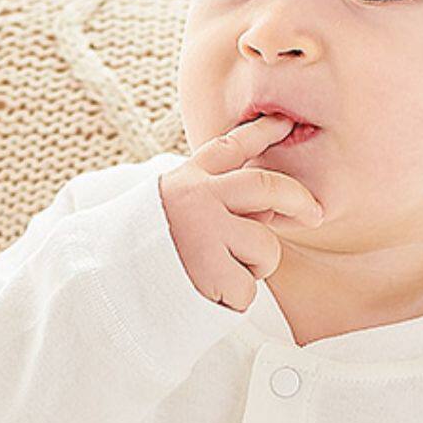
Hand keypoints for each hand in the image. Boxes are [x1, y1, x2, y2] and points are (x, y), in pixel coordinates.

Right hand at [158, 114, 323, 310]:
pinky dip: (234, 300)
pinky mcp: (210, 268)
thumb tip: (270, 210)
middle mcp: (198, 196)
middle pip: (267, 187)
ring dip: (253, 269)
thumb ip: (215, 199)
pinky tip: (206, 295)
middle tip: (315, 214)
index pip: (231, 147)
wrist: (107, 284)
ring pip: (266, 247)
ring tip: (217, 274)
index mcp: (187, 179)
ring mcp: (205, 231)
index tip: (286, 122)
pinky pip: (249, 288)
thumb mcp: (171, 209)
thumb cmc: (147, 251)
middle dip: (298, 199)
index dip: (263, 131)